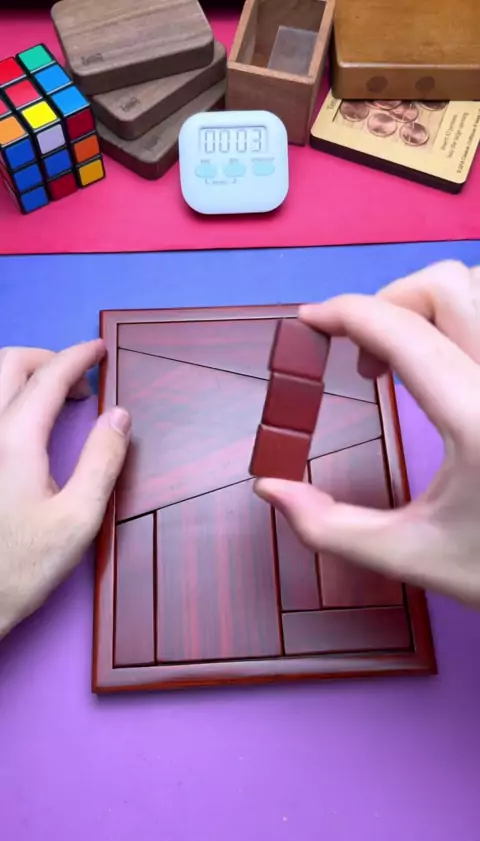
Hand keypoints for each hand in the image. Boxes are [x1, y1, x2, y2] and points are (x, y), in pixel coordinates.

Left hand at [0, 341, 129, 638]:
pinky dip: (10, 398)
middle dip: (48, 359)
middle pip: (10, 364)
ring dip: (25, 375)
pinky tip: (27, 425)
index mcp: (14, 441)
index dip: (78, 356)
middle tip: (81, 384)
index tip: (99, 349)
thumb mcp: (78, 518)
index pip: (48, 377)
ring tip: (57, 401)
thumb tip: (119, 415)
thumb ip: (102, 460)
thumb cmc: (21, 567)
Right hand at [255, 260, 479, 605]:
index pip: (404, 333)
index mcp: (477, 421)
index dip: (346, 312)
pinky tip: (455, 362)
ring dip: (433, 304)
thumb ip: (329, 527)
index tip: (311, 321)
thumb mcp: (410, 556)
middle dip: (387, 302)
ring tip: (411, 356)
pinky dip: (468, 319)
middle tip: (365, 357)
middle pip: (446, 285)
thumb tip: (269, 488)